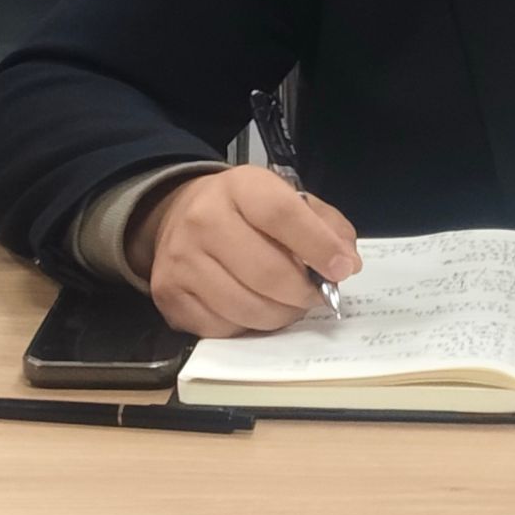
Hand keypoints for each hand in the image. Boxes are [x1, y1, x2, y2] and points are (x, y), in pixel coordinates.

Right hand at [127, 165, 362, 336]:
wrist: (179, 214)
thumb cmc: (247, 210)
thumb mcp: (288, 198)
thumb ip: (326, 226)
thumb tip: (346, 264)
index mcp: (240, 186)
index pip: (282, 215)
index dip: (318, 246)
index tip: (343, 269)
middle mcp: (203, 220)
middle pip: (266, 272)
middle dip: (302, 293)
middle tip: (316, 295)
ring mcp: (180, 260)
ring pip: (246, 308)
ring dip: (279, 315)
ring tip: (287, 304)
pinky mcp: (168, 296)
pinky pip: (221, 328)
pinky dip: (247, 326)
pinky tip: (253, 308)